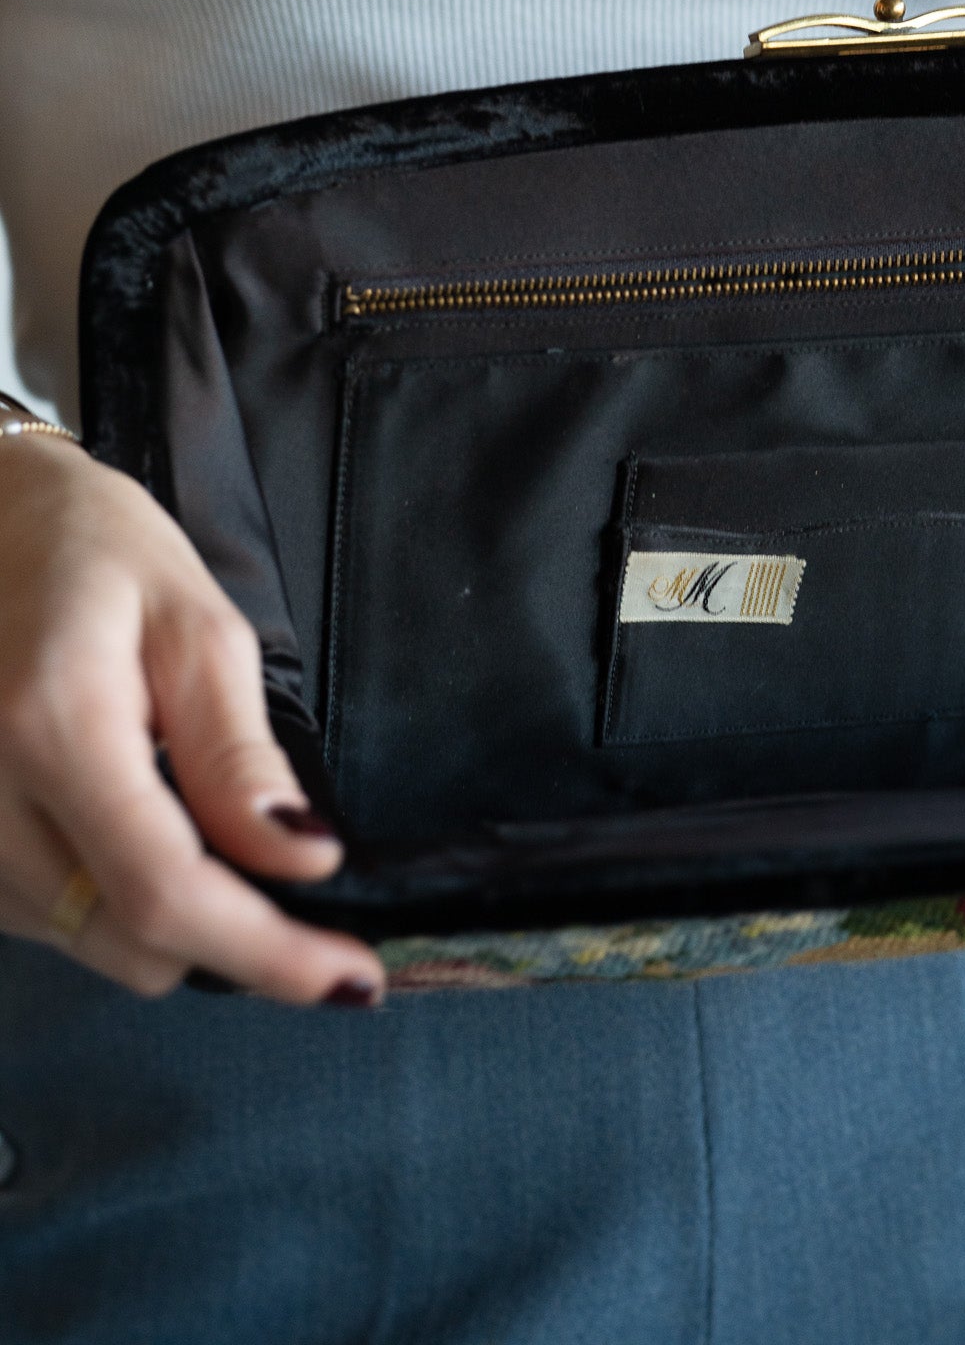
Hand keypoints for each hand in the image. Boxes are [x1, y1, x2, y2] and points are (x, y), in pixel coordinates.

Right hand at [0, 435, 385, 1004]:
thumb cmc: (91, 551)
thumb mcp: (195, 626)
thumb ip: (239, 755)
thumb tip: (302, 859)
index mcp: (52, 729)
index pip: (165, 895)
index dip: (268, 952)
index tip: (351, 975)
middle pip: (129, 943)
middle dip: (230, 934)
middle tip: (297, 878)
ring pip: (93, 941)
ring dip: (170, 909)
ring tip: (192, 802)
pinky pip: (53, 916)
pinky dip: (115, 890)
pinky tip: (137, 810)